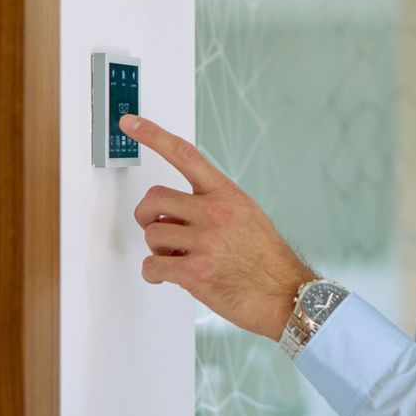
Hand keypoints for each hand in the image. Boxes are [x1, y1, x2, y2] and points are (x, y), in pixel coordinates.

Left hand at [120, 114, 314, 340]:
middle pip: (154, 199)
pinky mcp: (195, 271)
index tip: (129, 122)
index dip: (152, 136)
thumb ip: (212, 205)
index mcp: (225, 194)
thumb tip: (175, 212)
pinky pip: (152, 266)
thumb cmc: (266, 257)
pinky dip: (153, 273)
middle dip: (146, 215)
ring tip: (175, 256)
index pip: (184, 155)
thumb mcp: (246, 215)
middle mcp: (214, 213)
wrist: (286, 293)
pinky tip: (166, 275)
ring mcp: (205, 241)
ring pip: (151, 234)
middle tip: (153, 226)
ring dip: (156, 248)